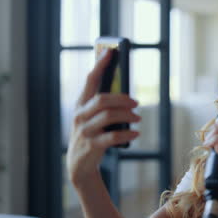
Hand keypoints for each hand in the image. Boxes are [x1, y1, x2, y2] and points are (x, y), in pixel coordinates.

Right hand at [67, 49, 140, 187]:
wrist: (79, 165)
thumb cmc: (92, 136)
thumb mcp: (94, 118)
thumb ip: (104, 106)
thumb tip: (127, 94)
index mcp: (81, 104)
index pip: (90, 80)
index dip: (100, 65)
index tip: (110, 52)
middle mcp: (80, 115)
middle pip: (102, 99)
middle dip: (122, 98)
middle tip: (136, 102)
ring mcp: (85, 131)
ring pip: (108, 116)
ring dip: (127, 115)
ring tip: (138, 118)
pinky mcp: (92, 146)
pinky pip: (112, 136)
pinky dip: (127, 133)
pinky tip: (136, 133)